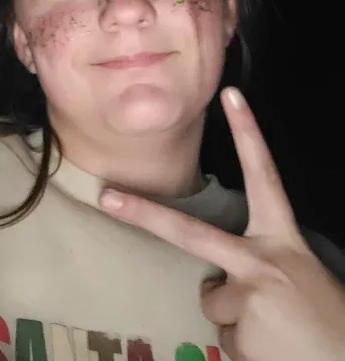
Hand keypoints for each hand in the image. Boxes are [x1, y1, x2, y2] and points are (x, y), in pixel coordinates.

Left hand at [100, 87, 344, 360]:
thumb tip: (214, 280)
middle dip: (144, 214)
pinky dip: (240, 343)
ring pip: (212, 301)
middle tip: (106, 197)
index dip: (249, 133)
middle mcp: (264, 259)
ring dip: (233, 317)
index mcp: (283, 240)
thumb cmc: (324, 320)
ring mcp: (252, 293)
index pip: (265, 176)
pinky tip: (269, 348)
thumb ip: (254, 266)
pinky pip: (221, 333)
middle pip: (191, 233)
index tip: (231, 95)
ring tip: (271, 331)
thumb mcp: (293, 278)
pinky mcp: (242, 331)